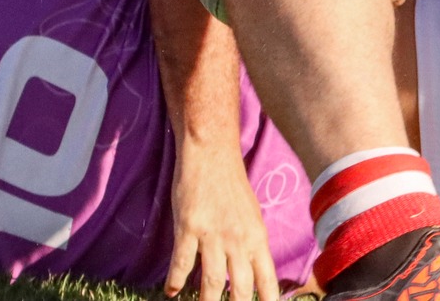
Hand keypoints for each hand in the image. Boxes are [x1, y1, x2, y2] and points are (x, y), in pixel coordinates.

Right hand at [166, 141, 280, 300]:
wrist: (211, 153)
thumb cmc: (231, 184)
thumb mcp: (252, 216)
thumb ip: (252, 245)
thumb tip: (254, 274)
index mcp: (257, 238)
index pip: (267, 280)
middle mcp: (239, 240)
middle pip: (241, 288)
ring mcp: (214, 234)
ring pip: (213, 282)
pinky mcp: (189, 227)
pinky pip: (183, 262)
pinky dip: (176, 280)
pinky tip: (171, 291)